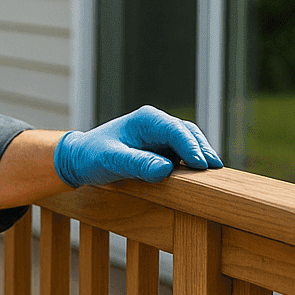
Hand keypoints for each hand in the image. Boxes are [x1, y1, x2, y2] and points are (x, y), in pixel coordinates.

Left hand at [54, 105, 222, 187]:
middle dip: (202, 150)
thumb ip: (138, 164)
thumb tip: (166, 169)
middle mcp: (156, 124)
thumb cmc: (92, 156)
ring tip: (213, 171)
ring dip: (200, 155)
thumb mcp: (112, 161)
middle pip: (188, 134)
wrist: (79, 159)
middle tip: (215, 169)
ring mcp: (160, 136)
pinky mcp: (160, 149)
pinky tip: (199, 175)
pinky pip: (181, 153)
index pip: (176, 130)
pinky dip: (191, 162)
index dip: (191, 147)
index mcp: (147, 119)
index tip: (201, 164)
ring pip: (188, 142)